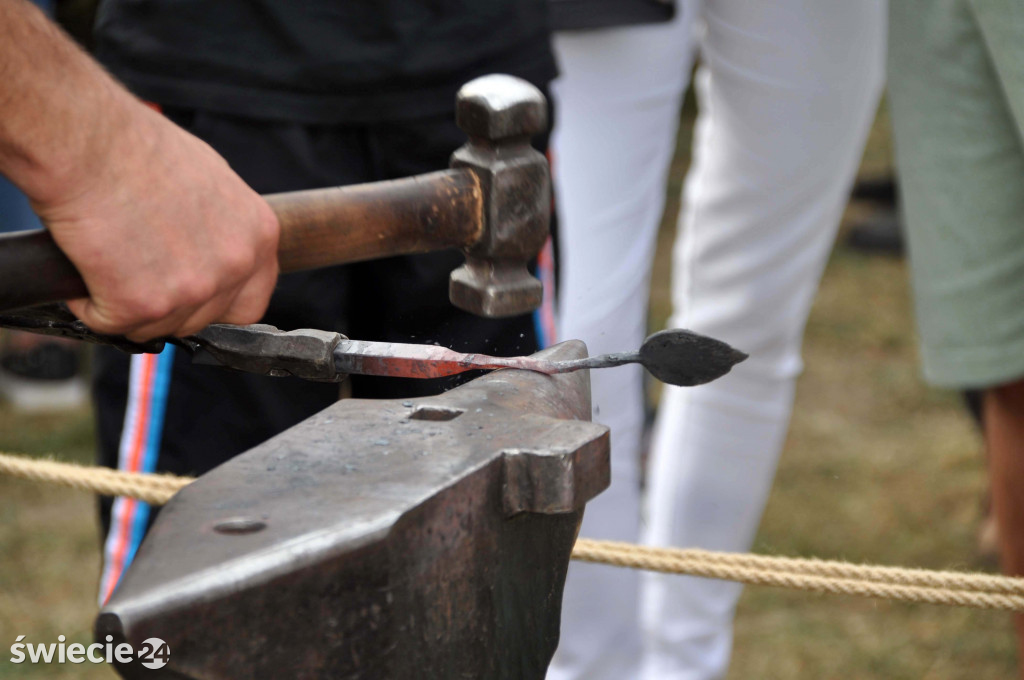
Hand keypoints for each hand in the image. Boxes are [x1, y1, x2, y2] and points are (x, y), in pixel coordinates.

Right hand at [34, 102, 279, 340]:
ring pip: (157, 327)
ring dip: (126, 305)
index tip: (189, 297)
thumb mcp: (210, 179)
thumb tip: (215, 248)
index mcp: (258, 235)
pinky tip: (84, 267)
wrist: (86, 142)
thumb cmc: (136, 147)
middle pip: (201, 319)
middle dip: (166, 305)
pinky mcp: (146, 304)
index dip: (215, 305)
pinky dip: (90, 305)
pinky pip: (113, 325)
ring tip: (104, 259)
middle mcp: (236, 264)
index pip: (250, 302)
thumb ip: (224, 224)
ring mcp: (195, 288)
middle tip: (133, 270)